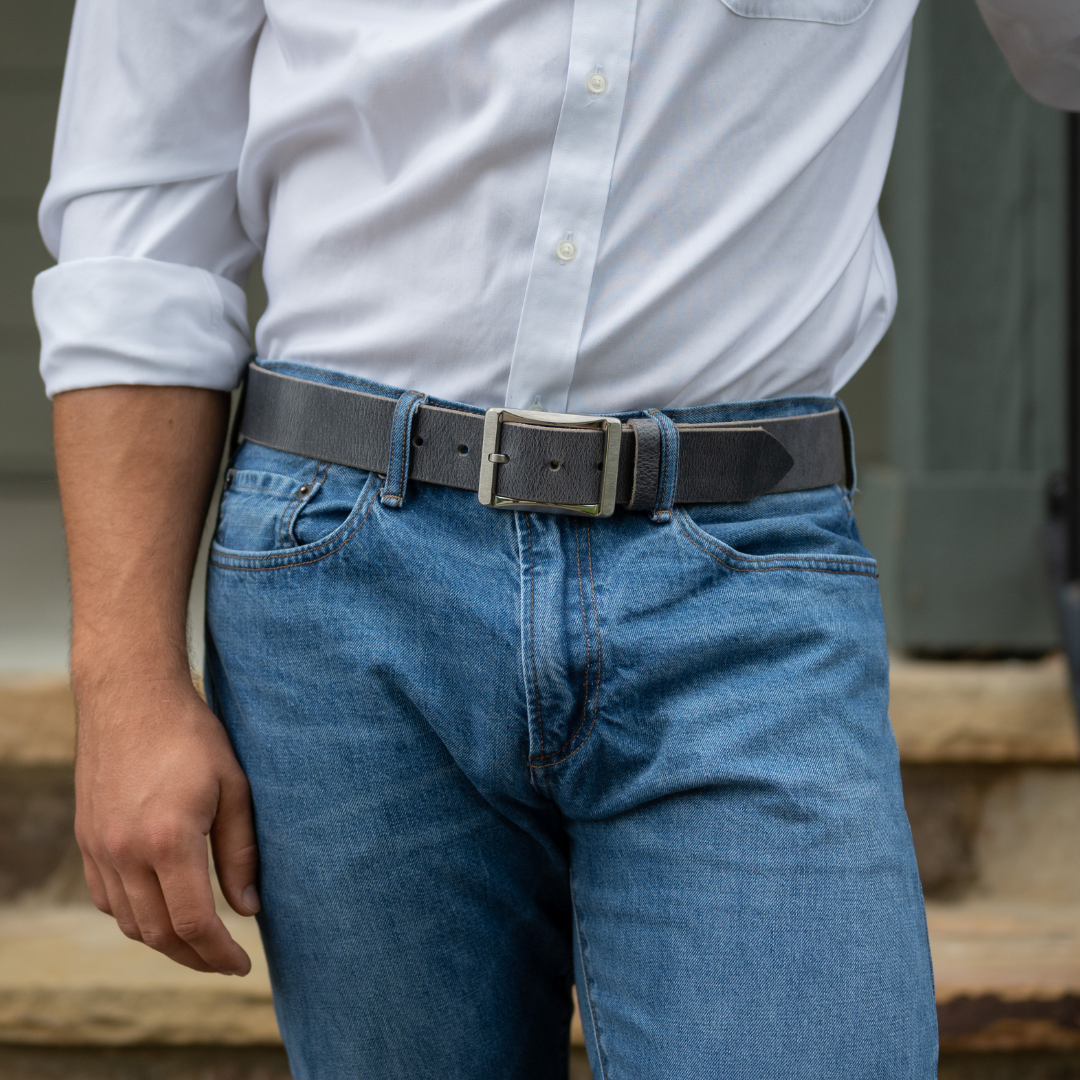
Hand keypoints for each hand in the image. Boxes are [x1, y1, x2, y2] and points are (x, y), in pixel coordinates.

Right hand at [74, 673, 258, 974]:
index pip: (193, 922)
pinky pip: (108, 899)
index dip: (219, 953)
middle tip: (225, 962)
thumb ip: (240, 852)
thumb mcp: (234, 787)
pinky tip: (162, 910)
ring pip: (129, 922)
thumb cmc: (192, 736)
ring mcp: (99, 849)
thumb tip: (247, 909)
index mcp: (168, 840)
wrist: (131, 697)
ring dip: (165, 942)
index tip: (242, 965)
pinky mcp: (87, 840)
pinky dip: (136, 917)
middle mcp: (125, 852)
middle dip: (195, 957)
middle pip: (158, 933)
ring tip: (200, 943)